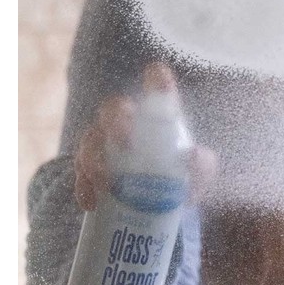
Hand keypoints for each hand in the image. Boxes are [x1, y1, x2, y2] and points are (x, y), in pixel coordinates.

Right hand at [74, 62, 217, 210]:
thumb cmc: (183, 180)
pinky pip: (80, 171)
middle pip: (112, 109)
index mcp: (156, 117)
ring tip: (105, 184)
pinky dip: (82, 187)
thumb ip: (203, 166)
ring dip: (93, 160)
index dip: (156, 80)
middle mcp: (128, 123)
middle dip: (115, 123)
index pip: (156, 87)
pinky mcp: (92, 169)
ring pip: (90, 140)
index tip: (159, 77)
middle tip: (125, 144)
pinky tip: (91, 203)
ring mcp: (106, 144)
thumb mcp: (199, 176)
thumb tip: (195, 156)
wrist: (165, 207)